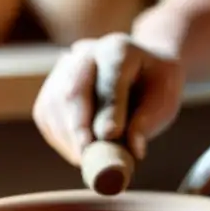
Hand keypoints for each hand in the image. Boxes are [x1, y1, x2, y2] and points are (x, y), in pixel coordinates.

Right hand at [33, 33, 184, 164]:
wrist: (139, 73)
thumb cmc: (154, 89)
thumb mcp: (163, 100)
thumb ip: (148, 121)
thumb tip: (132, 149)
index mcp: (118, 49)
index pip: (111, 76)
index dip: (109, 106)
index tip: (110, 134)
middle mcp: (86, 54)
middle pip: (74, 90)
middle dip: (79, 126)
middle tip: (87, 156)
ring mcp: (63, 71)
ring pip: (54, 105)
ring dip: (68, 138)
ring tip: (89, 161)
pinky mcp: (51, 91)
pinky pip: (46, 116)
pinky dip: (60, 139)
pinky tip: (78, 152)